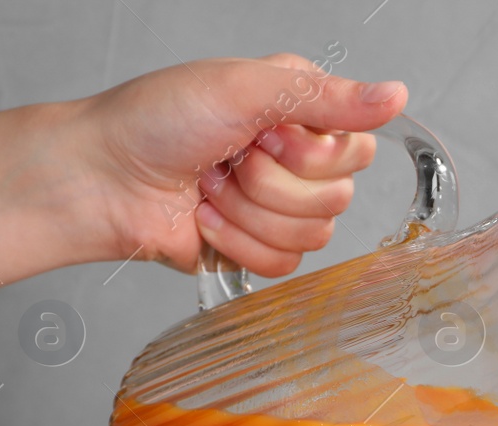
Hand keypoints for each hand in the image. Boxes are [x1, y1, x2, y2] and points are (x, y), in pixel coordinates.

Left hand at [77, 55, 406, 276]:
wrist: (102, 179)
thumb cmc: (154, 121)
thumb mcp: (243, 88)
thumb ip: (326, 95)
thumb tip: (396, 96)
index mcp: (302, 112)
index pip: (357, 150)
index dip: (309, 154)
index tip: (263, 135)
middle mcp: (297, 160)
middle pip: (337, 199)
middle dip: (269, 184)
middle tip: (227, 160)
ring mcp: (280, 207)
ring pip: (313, 237)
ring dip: (248, 213)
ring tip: (210, 187)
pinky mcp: (259, 248)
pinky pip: (284, 265)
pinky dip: (236, 243)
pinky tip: (206, 218)